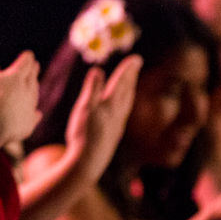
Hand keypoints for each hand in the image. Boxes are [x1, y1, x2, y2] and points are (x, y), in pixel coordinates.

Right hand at [0, 50, 40, 143]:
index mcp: (17, 76)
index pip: (25, 62)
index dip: (26, 57)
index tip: (28, 54)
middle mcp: (27, 91)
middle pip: (32, 78)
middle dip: (33, 71)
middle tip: (35, 66)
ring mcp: (29, 108)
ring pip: (34, 96)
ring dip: (33, 91)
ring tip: (33, 87)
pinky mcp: (28, 124)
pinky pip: (33, 117)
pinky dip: (34, 114)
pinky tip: (37, 113)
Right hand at [64, 54, 140, 180]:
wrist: (89, 161)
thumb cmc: (84, 134)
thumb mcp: (84, 108)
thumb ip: (92, 89)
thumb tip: (98, 69)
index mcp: (110, 104)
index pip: (121, 83)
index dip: (127, 70)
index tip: (136, 58)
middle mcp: (117, 113)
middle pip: (126, 90)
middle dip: (130, 76)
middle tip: (136, 64)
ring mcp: (117, 123)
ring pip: (126, 102)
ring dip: (129, 89)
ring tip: (131, 82)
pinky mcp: (113, 132)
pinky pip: (123, 111)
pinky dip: (124, 103)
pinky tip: (121, 107)